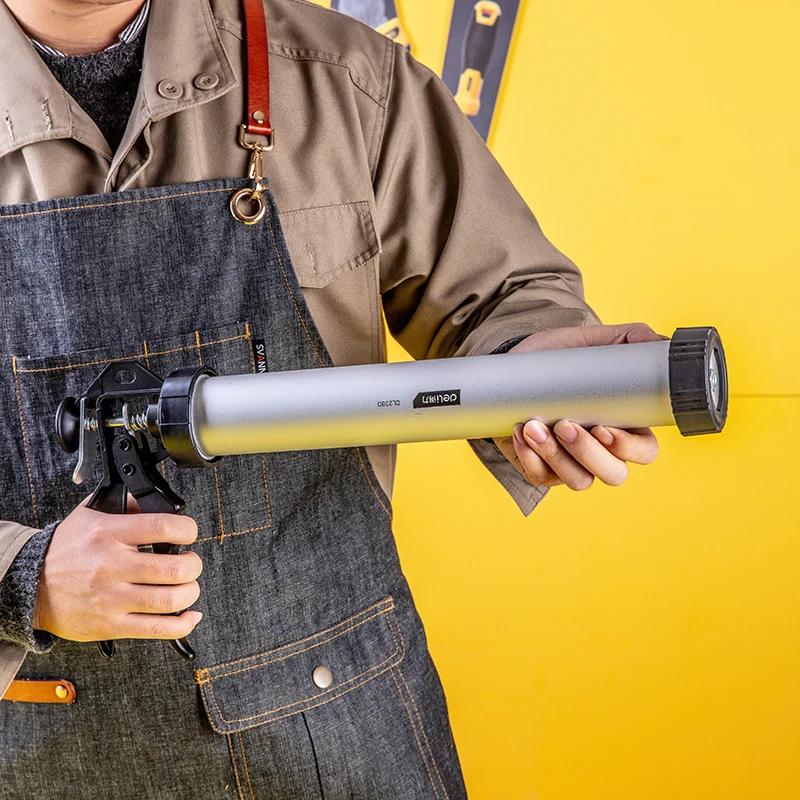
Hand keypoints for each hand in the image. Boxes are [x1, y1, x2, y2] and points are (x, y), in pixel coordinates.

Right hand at [33, 499, 203, 641]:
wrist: (30, 585)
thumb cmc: (65, 549)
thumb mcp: (91, 514)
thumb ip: (126, 504)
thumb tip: (159, 501)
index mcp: (108, 534)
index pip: (162, 527)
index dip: (187, 529)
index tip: (189, 533)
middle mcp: (110, 566)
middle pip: (173, 568)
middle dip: (193, 565)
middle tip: (190, 562)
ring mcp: (111, 599)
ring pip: (169, 600)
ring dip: (190, 592)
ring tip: (188, 585)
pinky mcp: (110, 625)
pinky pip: (156, 629)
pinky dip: (182, 623)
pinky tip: (189, 614)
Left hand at [494, 323, 664, 489]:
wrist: (515, 366)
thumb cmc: (559, 359)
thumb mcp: (590, 343)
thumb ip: (628, 338)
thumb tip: (660, 339)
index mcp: (626, 425)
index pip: (645, 451)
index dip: (629, 447)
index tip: (603, 427)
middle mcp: (603, 451)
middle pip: (614, 474)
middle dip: (588, 454)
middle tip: (564, 425)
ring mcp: (572, 463)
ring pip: (578, 480)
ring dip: (555, 456)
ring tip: (533, 426)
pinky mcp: (542, 469)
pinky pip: (541, 477)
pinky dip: (529, 458)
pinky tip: (519, 433)